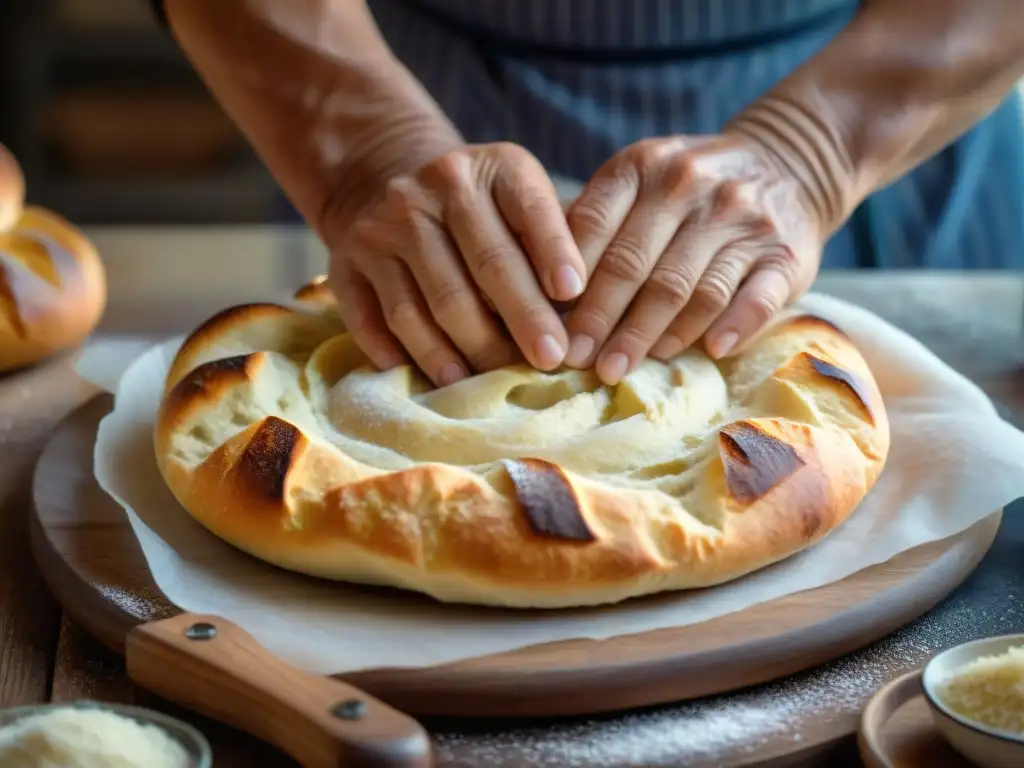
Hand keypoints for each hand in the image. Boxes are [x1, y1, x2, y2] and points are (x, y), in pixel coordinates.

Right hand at [327, 142, 586, 386]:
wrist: (384, 179)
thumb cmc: (481, 212)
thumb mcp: (521, 201)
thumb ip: (554, 243)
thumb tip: (588, 316)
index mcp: (495, 167)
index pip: (530, 208)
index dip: (553, 252)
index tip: (575, 295)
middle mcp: (437, 187)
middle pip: (485, 265)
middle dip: (522, 319)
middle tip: (550, 361)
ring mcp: (385, 224)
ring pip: (429, 302)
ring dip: (463, 350)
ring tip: (490, 382)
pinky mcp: (348, 262)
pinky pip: (375, 319)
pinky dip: (404, 354)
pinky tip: (433, 379)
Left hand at [563, 134, 823, 383]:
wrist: (789, 163)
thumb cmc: (689, 189)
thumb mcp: (640, 180)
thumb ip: (595, 221)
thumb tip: (538, 289)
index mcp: (645, 166)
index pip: (595, 225)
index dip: (569, 281)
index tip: (548, 325)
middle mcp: (693, 185)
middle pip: (636, 264)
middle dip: (599, 319)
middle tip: (575, 360)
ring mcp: (743, 219)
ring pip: (688, 288)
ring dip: (650, 335)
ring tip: (619, 368)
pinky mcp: (785, 254)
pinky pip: (754, 298)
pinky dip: (732, 327)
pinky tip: (708, 352)